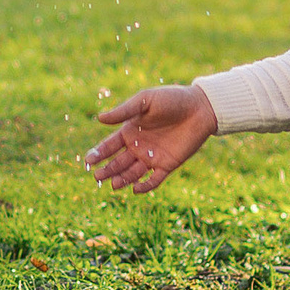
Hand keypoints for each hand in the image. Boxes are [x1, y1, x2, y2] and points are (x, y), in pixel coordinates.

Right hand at [84, 84, 217, 193]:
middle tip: (97, 177)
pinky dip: (145, 186)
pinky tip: (135, 189)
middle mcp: (138, 146)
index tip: (89, 161)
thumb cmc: (171, 99)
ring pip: (133, 173)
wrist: (200, 108)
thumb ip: (124, 111)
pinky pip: (154, 179)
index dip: (99, 153)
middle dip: (107, 170)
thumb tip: (99, 118)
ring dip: (122, 179)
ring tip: (113, 185)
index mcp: (130, 130)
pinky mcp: (168, 165)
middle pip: (118, 162)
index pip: (110, 145)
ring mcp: (152, 157)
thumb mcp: (145, 101)